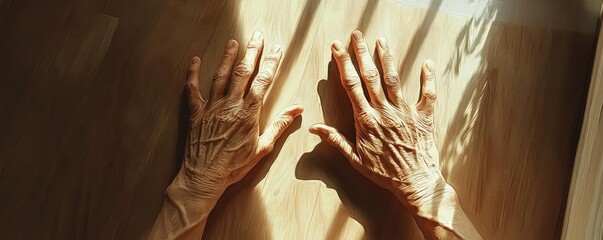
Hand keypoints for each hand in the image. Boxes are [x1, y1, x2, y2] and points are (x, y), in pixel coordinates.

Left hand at [170, 31, 302, 201]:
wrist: (205, 176)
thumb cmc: (235, 165)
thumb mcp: (263, 147)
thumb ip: (280, 125)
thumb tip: (297, 109)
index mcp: (249, 113)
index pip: (263, 81)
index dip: (271, 63)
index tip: (277, 49)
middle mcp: (230, 105)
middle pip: (243, 72)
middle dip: (252, 52)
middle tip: (257, 37)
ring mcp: (212, 107)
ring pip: (220, 76)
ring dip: (228, 57)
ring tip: (234, 43)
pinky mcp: (196, 112)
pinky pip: (192, 89)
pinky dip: (193, 74)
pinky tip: (195, 61)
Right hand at [309, 30, 441, 205]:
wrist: (414, 182)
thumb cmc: (384, 173)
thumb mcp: (355, 159)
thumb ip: (336, 140)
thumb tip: (314, 128)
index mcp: (366, 119)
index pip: (351, 85)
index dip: (343, 63)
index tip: (337, 48)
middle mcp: (385, 111)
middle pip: (371, 76)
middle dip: (361, 53)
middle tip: (357, 35)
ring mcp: (405, 112)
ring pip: (394, 79)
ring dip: (386, 58)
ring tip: (380, 40)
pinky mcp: (423, 117)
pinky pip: (428, 94)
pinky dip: (428, 78)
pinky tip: (427, 63)